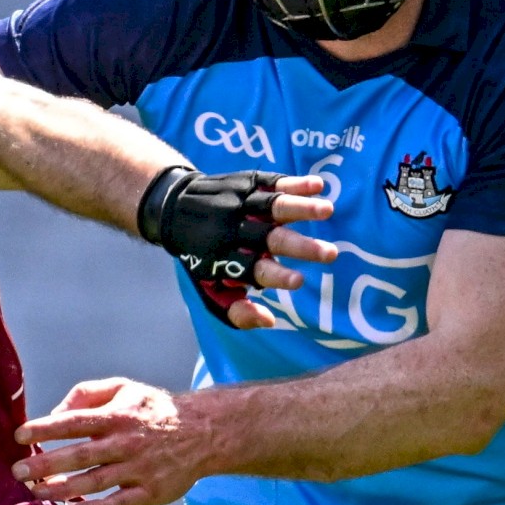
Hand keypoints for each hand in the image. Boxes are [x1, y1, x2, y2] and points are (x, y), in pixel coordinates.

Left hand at [10, 378, 214, 504]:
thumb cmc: (152, 410)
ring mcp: (138, 469)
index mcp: (116, 416)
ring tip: (37, 492)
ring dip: (62, 490)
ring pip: (94, 482)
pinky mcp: (149, 492)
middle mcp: (125, 443)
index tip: (19, 435)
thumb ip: (87, 394)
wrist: (203, 432)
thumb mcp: (123, 388)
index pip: (74, 422)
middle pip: (79, 455)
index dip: (45, 428)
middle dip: (45, 465)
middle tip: (18, 472)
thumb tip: (55, 412)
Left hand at [137, 168, 335, 326]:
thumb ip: (237, 312)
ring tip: (327, 211)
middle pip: (269, 238)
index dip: (276, 276)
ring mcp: (241, 205)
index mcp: (228, 259)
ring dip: (301, 208)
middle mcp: (235, 231)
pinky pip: (271, 183)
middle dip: (299, 246)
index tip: (299, 281)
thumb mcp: (211, 290)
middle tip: (329, 253)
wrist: (174, 209)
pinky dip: (294, 183)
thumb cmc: (202, 258)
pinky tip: (318, 186)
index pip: (253, 270)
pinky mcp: (247, 184)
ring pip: (272, 206)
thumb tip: (269, 321)